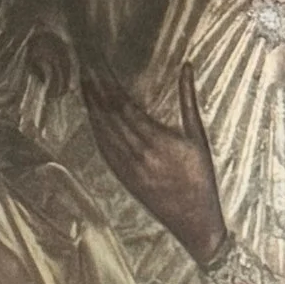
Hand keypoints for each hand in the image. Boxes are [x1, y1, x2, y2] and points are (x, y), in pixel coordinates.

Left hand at [82, 62, 226, 266]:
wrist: (194, 221)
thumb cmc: (201, 177)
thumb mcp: (198, 136)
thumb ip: (188, 99)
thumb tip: (187, 66)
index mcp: (156, 141)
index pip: (123, 103)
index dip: (107, 81)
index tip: (98, 62)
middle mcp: (137, 154)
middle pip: (108, 113)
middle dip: (94, 86)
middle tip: (84, 62)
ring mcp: (126, 167)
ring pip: (101, 130)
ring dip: (90, 104)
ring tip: (83, 80)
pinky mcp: (122, 178)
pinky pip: (103, 148)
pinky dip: (95, 128)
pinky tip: (90, 113)